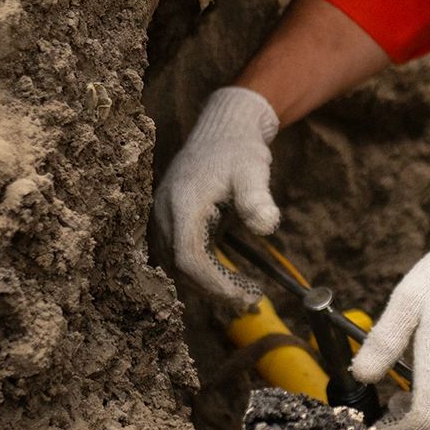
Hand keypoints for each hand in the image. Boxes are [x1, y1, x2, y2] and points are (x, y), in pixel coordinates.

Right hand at [153, 86, 279, 303]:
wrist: (222, 129)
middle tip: (252, 300)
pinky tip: (229, 278)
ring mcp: (162, 219)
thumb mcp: (253, 169)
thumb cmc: (239, 150)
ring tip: (244, 293)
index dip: (216, 284)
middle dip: (215, 291)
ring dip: (208, 285)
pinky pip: (178, 257)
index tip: (247, 295)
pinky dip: (201, 274)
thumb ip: (257, 197)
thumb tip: (267, 226)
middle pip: (181, 269)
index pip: (190, 258)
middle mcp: (164, 214)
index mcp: (182, 204)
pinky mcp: (168, 222)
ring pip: (176, 267)